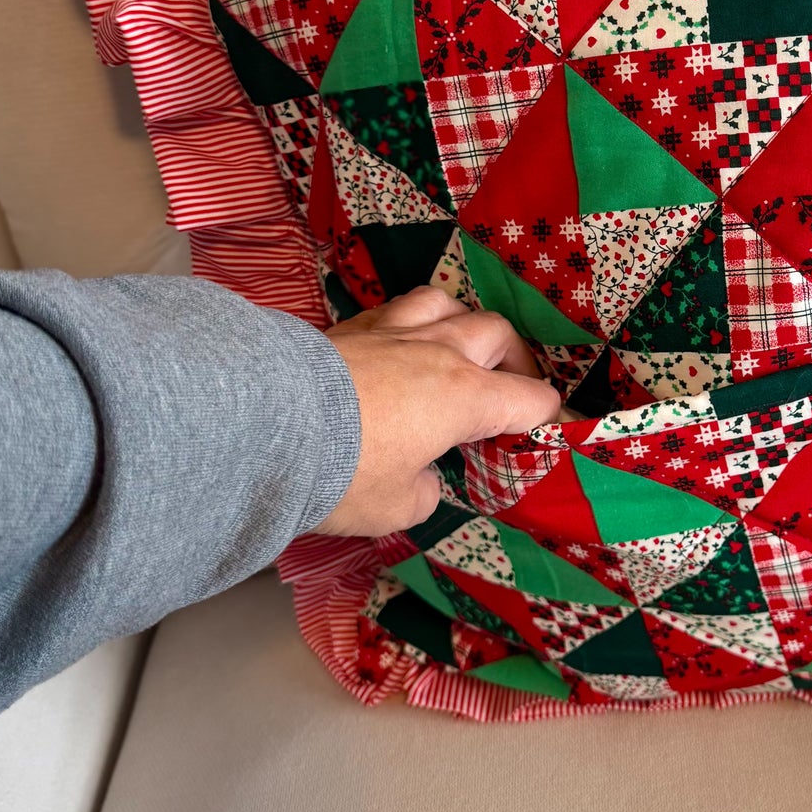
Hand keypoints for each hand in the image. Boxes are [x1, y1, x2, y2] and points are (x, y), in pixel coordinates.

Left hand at [316, 287, 560, 536]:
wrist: (266, 425)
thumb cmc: (344, 472)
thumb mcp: (395, 508)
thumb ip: (424, 491)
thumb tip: (423, 478)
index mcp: (465, 397)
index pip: (530, 398)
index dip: (545, 416)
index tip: (542, 432)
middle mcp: (438, 353)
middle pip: (497, 333)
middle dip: (514, 360)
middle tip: (507, 386)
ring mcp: (393, 331)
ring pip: (445, 304)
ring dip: (460, 324)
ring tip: (454, 347)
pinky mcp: (350, 327)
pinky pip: (395, 309)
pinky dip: (409, 323)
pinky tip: (396, 342)